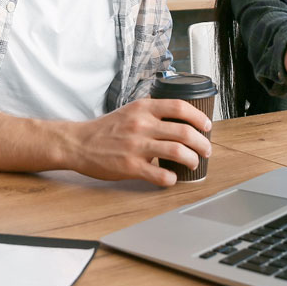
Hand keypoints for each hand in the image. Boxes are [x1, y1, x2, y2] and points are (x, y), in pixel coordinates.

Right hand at [67, 98, 211, 186]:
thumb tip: (180, 121)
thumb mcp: (130, 111)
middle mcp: (141, 124)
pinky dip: (171, 178)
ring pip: (177, 152)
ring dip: (192, 160)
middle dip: (202, 143)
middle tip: (206, 150)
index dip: (199, 117)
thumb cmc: (106, 129)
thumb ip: (152, 113)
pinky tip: (172, 178)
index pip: (180, 107)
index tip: (207, 126)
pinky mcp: (130, 166)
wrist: (78, 143)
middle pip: (184, 132)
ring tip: (194, 163)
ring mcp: (136, 146)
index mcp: (143, 108)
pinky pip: (159, 174)